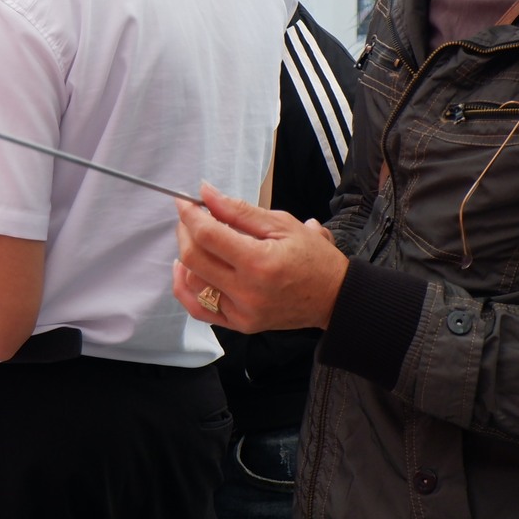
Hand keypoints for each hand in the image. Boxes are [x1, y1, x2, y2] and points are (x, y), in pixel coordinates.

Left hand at [171, 182, 348, 332]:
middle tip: (192, 218)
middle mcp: (247, 292)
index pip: (208, 235)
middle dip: (185, 232)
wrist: (333, 297)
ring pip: (191, 283)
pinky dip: (186, 287)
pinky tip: (188, 269)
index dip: (190, 215)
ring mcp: (241, 313)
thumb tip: (206, 193)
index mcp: (259, 263)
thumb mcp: (282, 224)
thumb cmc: (313, 258)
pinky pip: (198, 308)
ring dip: (185, 256)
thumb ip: (239, 210)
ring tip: (196, 240)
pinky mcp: (239, 325)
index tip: (185, 202)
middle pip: (193, 258)